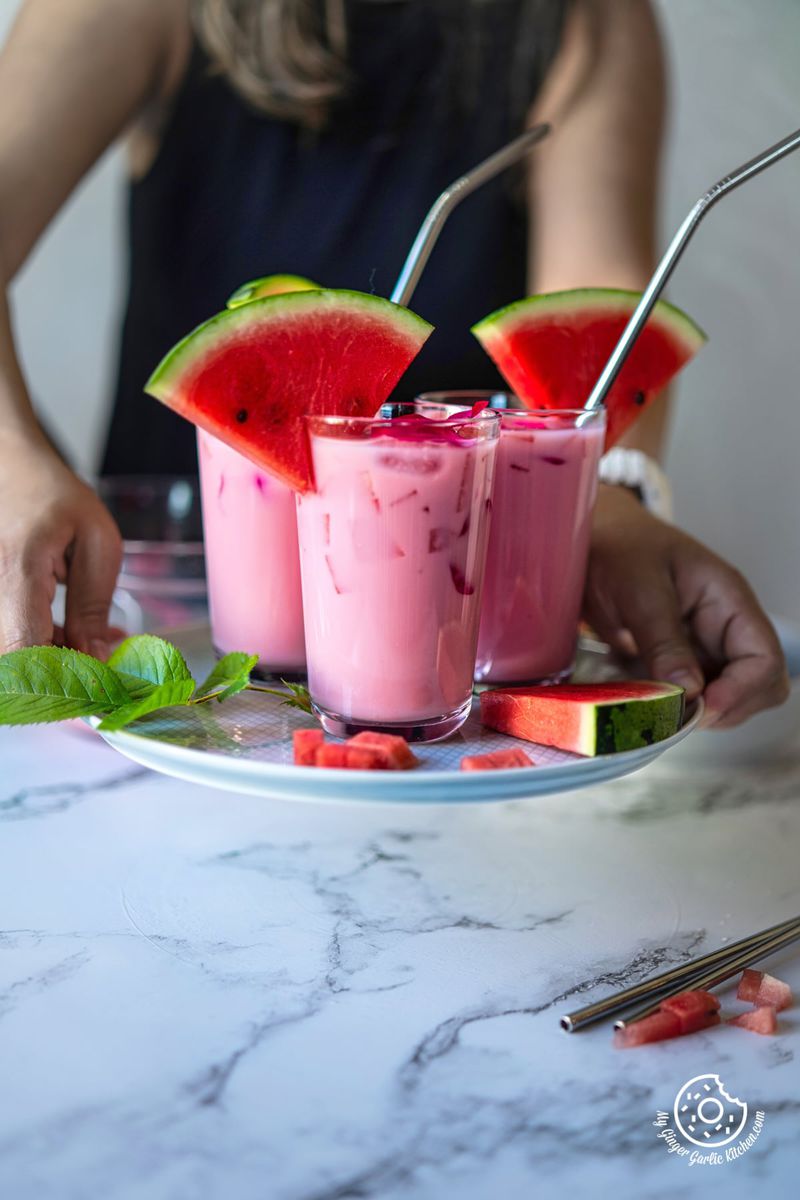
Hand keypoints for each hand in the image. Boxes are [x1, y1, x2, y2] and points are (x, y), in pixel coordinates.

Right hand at [0, 430, 121, 656]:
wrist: (8, 468)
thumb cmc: (53, 495)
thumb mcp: (96, 542)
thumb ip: (94, 604)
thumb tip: (98, 659)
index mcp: (16, 570)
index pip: (24, 648)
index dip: (61, 675)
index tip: (99, 676)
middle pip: (15, 660)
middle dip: (64, 670)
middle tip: (103, 655)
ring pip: (11, 653)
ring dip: (54, 657)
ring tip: (96, 639)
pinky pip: (9, 636)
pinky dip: (40, 642)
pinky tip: (72, 632)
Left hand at [584, 485, 789, 728]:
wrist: (588, 539)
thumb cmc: (617, 546)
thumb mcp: (639, 587)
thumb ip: (663, 638)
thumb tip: (690, 691)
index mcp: (728, 600)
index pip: (765, 658)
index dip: (742, 690)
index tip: (701, 706)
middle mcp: (723, 628)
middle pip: (758, 686)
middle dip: (725, 708)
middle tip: (677, 713)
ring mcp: (701, 647)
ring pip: (725, 697)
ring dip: (696, 711)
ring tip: (653, 703)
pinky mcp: (674, 661)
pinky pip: (687, 695)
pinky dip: (670, 706)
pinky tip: (640, 697)